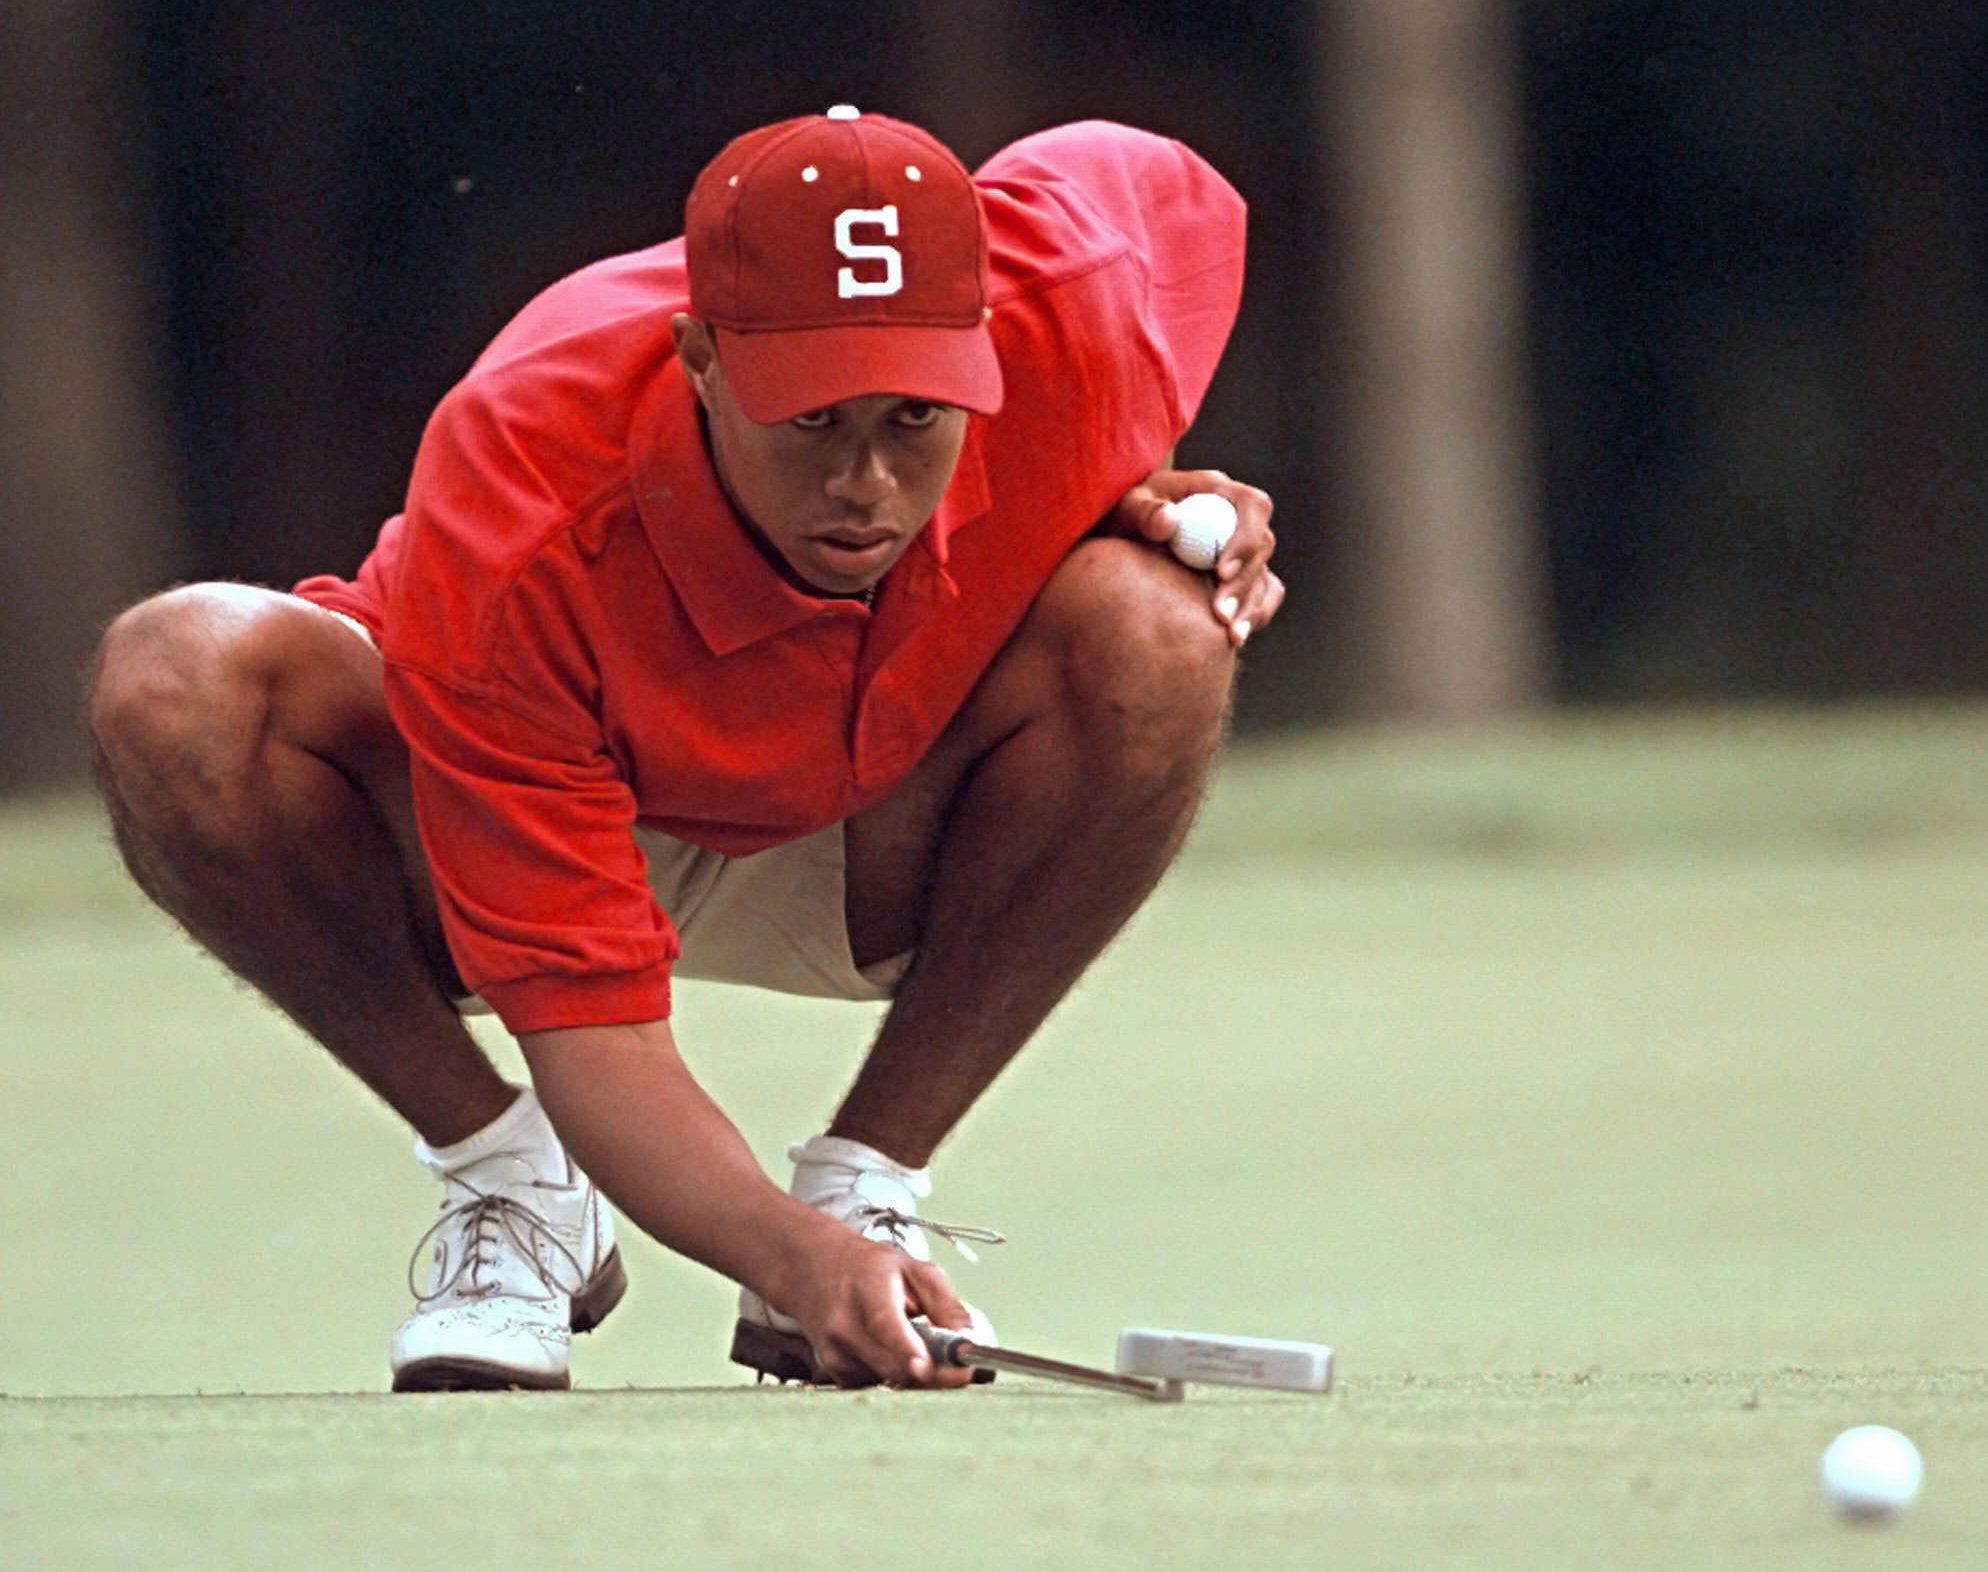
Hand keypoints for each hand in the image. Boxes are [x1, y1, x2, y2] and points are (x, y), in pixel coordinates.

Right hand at [779, 1224, 976, 1389]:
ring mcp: (835, 1351)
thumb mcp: (914, 1269)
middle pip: (891, 1364)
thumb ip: (945, 1303)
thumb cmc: (870, 1269)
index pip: (883, 1323)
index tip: (926, 1366)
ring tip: (918, 1345)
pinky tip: (892, 1352)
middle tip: (961, 1370)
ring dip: (915, 1374)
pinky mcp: (834, 1372)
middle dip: (933, 1374)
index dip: (905, 1348)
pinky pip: (877, 1385)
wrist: (814, 1271)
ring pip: (889, 1380)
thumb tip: (968, 1340)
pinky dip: (894, 1375)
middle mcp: (844, 1322)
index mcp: (867, 1286)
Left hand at [1111, 467, 1283, 647]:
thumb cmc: (1125, 514)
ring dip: (1252, 607)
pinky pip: (1262, 595)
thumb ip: (1144, 512)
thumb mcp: (1126, 507)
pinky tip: (1235, 638)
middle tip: (1221, 614)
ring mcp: (1241, 548)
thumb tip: (1168, 520)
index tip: (1221, 571)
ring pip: (1265, 576)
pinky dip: (1254, 616)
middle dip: (1244, 582)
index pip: (1251, 506)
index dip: (1245, 538)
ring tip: (1232, 636)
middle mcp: (1236, 518)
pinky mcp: (1240, 575)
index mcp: (1217, 491)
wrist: (1123, 535)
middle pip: (1262, 546)